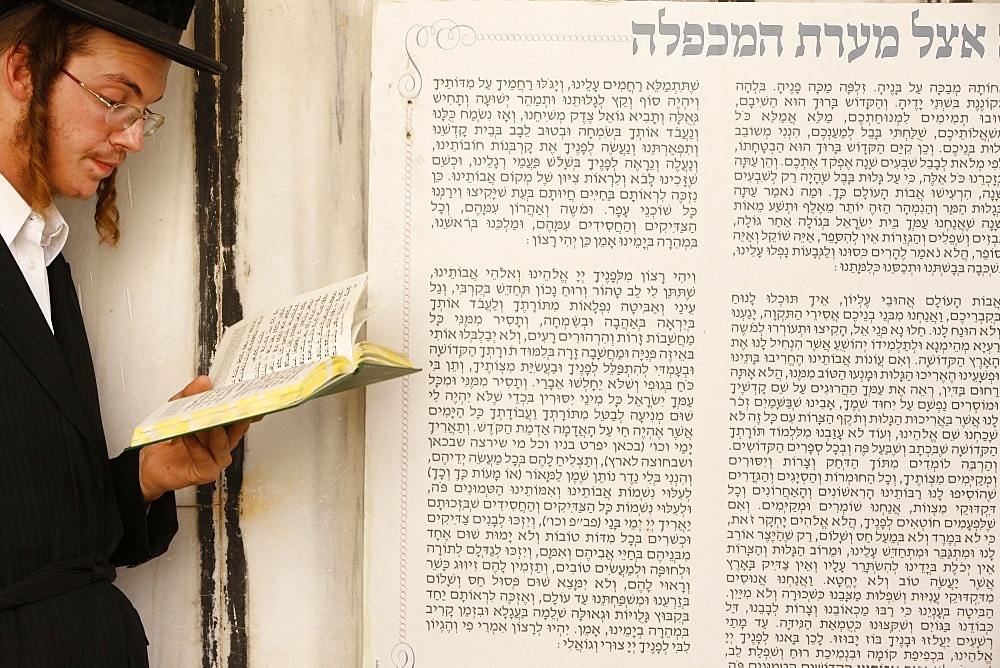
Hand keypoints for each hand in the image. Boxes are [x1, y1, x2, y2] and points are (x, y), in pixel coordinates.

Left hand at [137, 376, 253, 500]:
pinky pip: (203, 457)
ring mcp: (217, 458)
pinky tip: (187, 435)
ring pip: (223, 443)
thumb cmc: (169, 438)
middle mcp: (224, 442)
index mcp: (223, 427)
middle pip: (238, 428)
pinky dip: (195, 445)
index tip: (248, 391)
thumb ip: (189, 394)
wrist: (150, 464)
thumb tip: (203, 381)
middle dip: (237, 414)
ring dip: (215, 430)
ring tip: (209, 419)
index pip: (241, 415)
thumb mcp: (176, 407)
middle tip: (234, 401)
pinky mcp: (206, 471)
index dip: (248, 405)